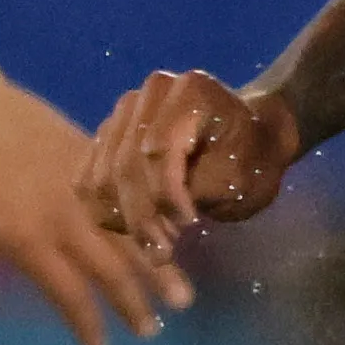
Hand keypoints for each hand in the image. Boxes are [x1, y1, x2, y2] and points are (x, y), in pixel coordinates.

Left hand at [0, 80, 188, 344]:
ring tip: (181, 294)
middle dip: (134, 304)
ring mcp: (81, 183)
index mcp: (30, 241)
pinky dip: (152, 213)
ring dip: (157, 265)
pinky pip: (128, 188)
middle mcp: (66, 217)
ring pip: (130, 232)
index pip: (69, 294)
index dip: (86, 324)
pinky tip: (171, 228)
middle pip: (111, 269)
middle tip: (152, 332)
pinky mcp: (86, 151)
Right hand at [81, 69, 304, 256]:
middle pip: (125, 164)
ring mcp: (125, 110)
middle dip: (143, 215)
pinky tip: (131, 229)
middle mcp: (151, 93)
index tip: (186, 229)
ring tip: (153, 243)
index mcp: (189, 92)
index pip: (158, 151)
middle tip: (163, 252)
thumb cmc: (253, 161)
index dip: (166, 197)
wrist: (252, 138)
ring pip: (102, 174)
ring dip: (123, 217)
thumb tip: (158, 222)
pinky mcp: (109, 132)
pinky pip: (91, 176)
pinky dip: (108, 208)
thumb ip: (196, 192)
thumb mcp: (239, 179)